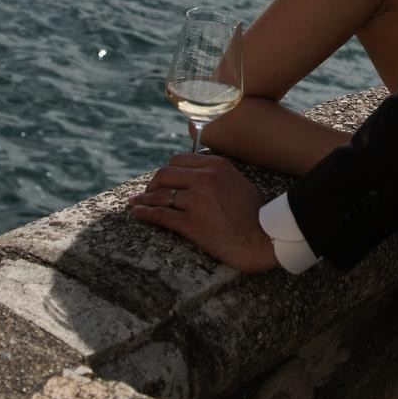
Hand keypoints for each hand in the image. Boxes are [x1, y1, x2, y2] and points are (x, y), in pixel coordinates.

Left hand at [130, 154, 278, 272]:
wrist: (262, 238)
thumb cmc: (255, 213)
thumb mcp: (238, 181)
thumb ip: (217, 174)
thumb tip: (195, 176)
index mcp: (216, 165)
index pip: (180, 160)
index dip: (167, 170)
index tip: (162, 179)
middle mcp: (204, 179)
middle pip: (165, 174)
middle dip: (152, 184)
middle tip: (147, 193)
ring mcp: (196, 200)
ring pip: (160, 194)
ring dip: (143, 198)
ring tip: (134, 203)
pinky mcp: (190, 223)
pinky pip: (160, 214)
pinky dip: (145, 213)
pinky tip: (137, 213)